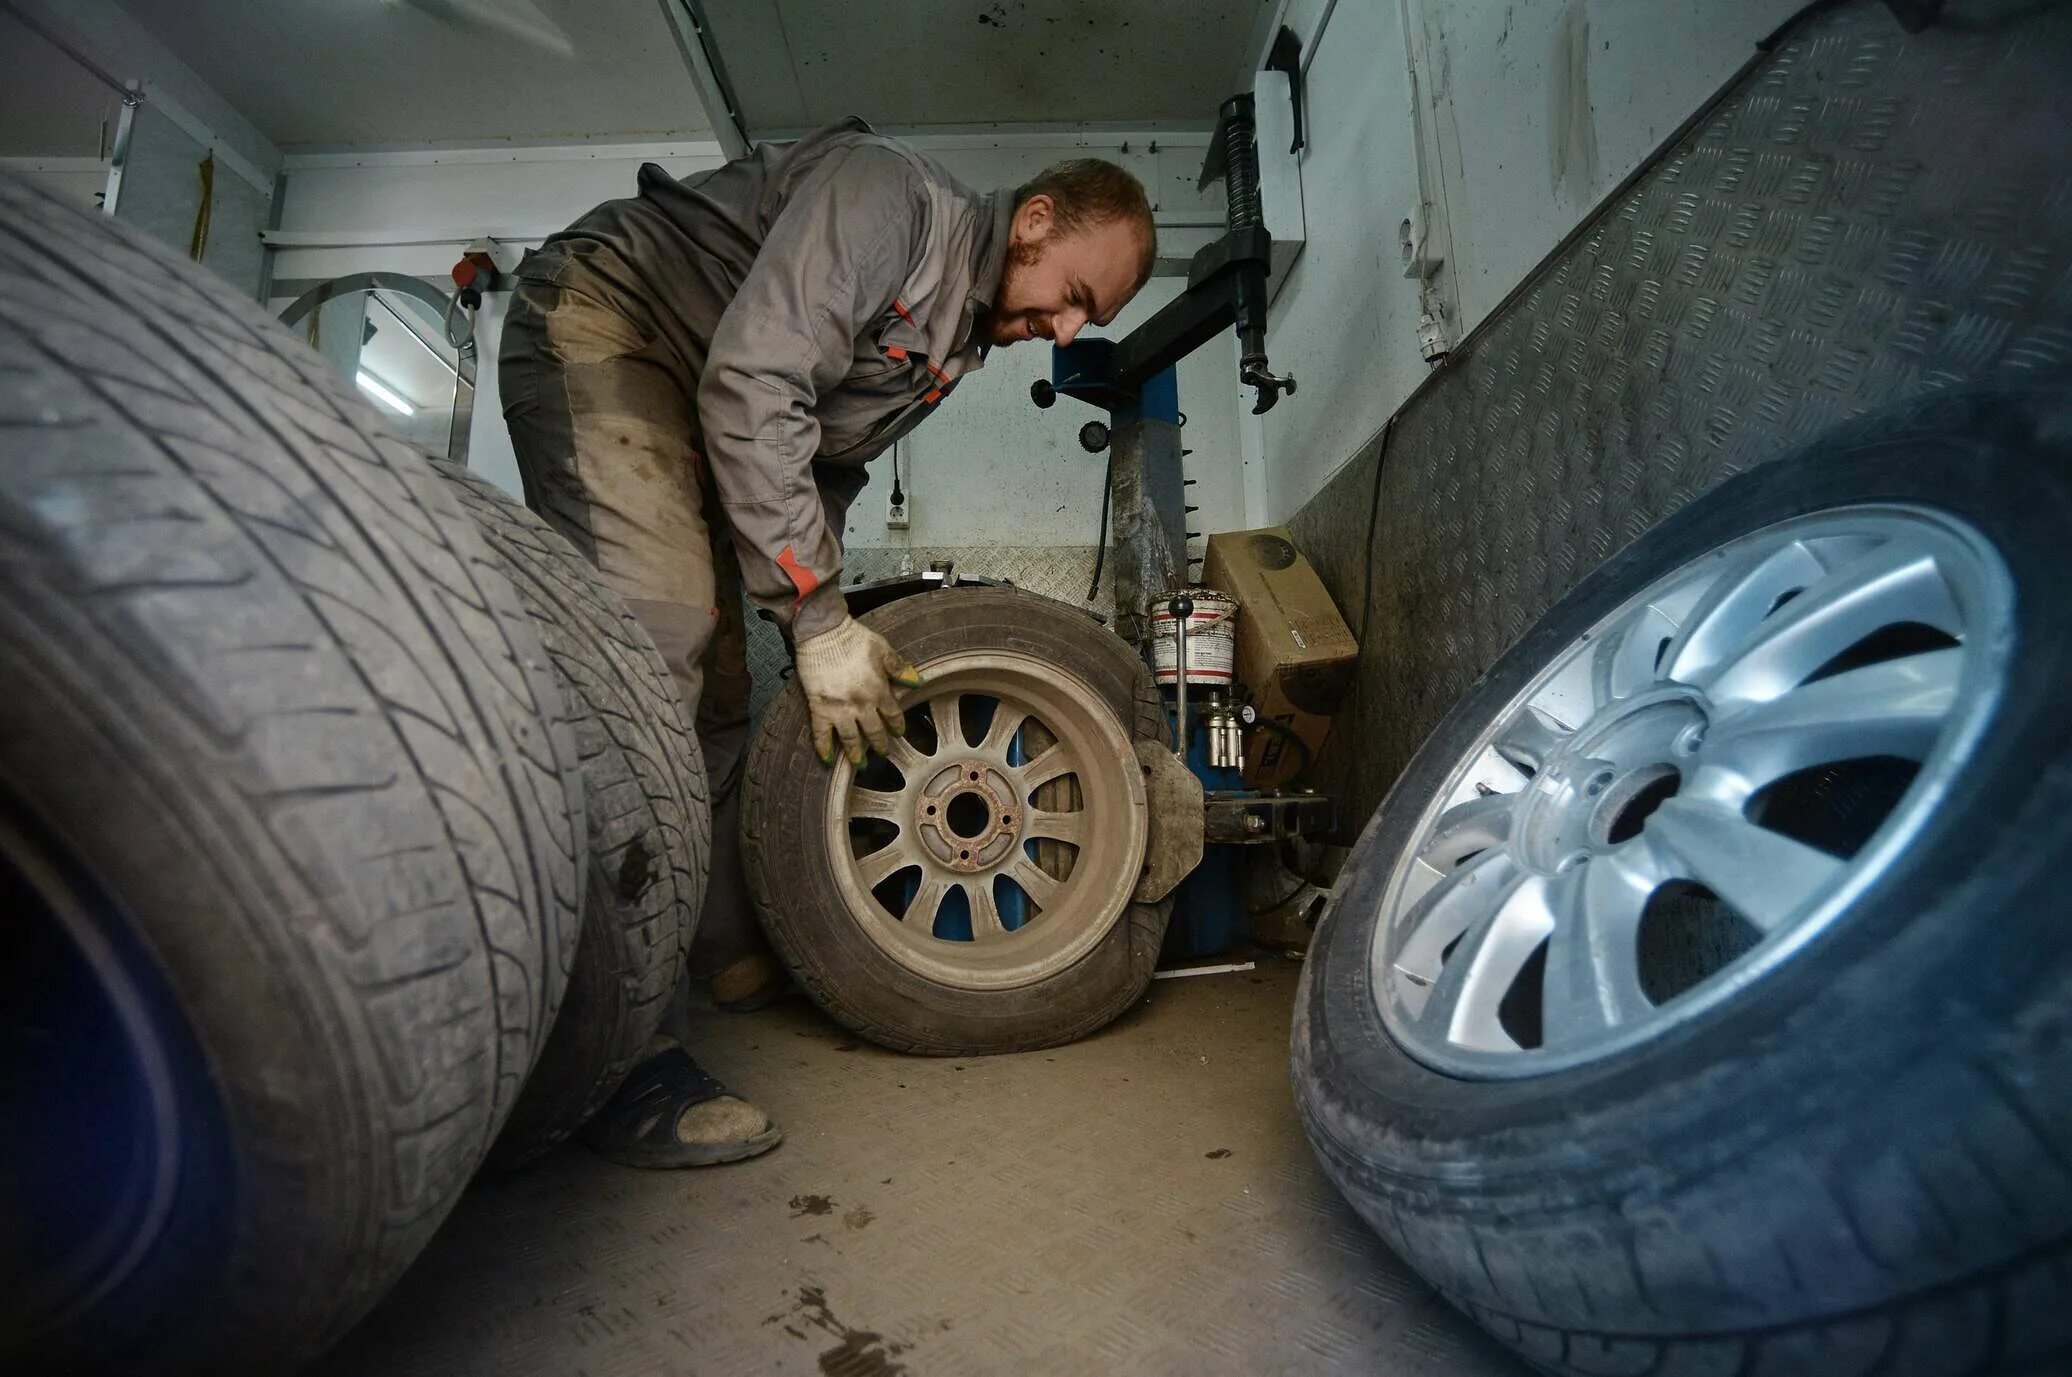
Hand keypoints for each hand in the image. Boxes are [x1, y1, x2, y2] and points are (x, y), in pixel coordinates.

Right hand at [793, 615, 924, 765]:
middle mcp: (862, 704)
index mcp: (879, 690)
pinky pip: (821, 733)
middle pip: (874, 731)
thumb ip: (899, 668)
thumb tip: (916, 681)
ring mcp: (840, 709)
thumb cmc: (853, 638)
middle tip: (883, 753)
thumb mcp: (883, 649)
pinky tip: (828, 759)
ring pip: (851, 738)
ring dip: (856, 753)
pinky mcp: (819, 708)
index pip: (893, 715)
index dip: (897, 726)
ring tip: (860, 764)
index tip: (898, 733)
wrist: (823, 633)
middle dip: (880, 744)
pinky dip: (824, 748)